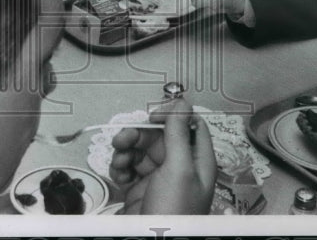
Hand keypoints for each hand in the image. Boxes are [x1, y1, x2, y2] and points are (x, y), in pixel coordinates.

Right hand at [109, 98, 215, 214]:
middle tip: (122, 140)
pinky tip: (118, 175)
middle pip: (159, 136)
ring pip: (140, 150)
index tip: (152, 115)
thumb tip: (182, 103)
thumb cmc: (174, 213)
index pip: (189, 126)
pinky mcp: (141, 189)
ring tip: (119, 162)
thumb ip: (179, 134)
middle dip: (138, 135)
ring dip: (126, 152)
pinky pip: (129, 167)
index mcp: (197, 160)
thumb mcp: (179, 169)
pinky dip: (121, 167)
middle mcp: (180, 167)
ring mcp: (159, 178)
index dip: (171, 116)